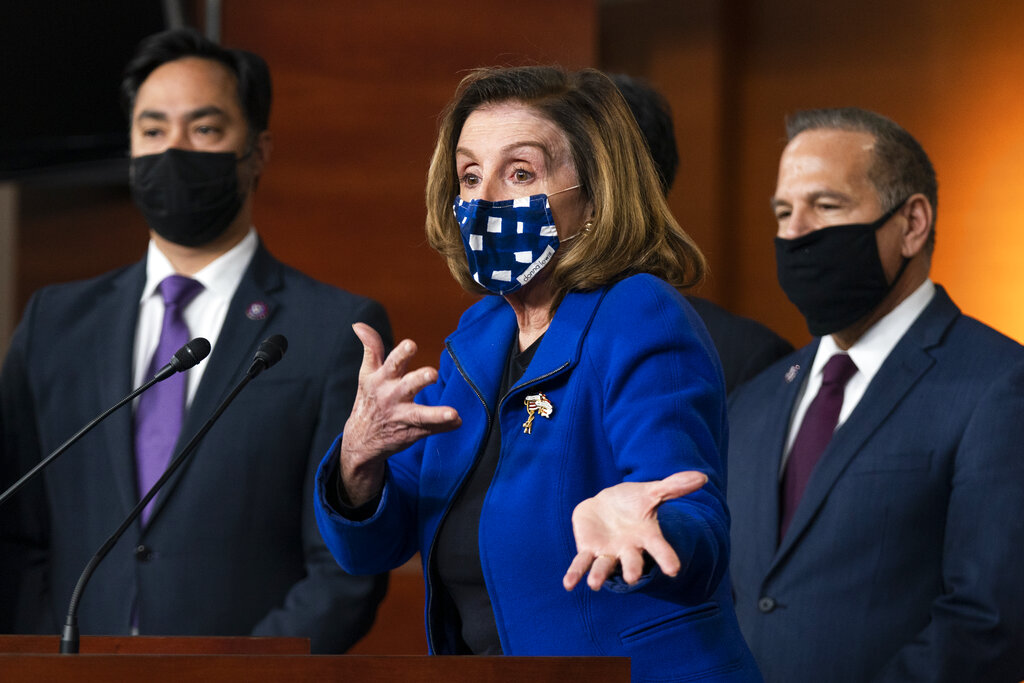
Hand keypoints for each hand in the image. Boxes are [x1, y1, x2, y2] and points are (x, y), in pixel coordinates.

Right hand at [340, 323, 460, 505]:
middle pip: (407, 386)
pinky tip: (458, 421)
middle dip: (419, 379)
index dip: (401, 353)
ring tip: (453, 413)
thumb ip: (371, 348)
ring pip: (420, 415)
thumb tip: (358, 324)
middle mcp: (392, 397)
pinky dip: (445, 426)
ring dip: (436, 414)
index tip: (411, 344)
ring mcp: (403, 416)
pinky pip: (431, 429)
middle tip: (432, 374)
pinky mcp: (413, 432)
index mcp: (382, 379)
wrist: (361, 440)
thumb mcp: (366, 374)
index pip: (391, 363)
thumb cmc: (370, 399)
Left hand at [562, 471, 708, 590]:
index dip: (666, 558)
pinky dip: (575, 574)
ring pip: (604, 566)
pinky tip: (568, 584)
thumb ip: (673, 487)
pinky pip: (581, 564)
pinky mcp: (588, 550)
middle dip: (631, 569)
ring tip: (594, 584)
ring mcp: (607, 552)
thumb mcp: (651, 492)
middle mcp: (628, 549)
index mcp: (646, 536)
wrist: (607, 503)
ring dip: (599, 575)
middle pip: (632, 561)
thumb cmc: (633, 502)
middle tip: (631, 578)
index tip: (673, 570)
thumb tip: (702, 476)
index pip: (659, 548)